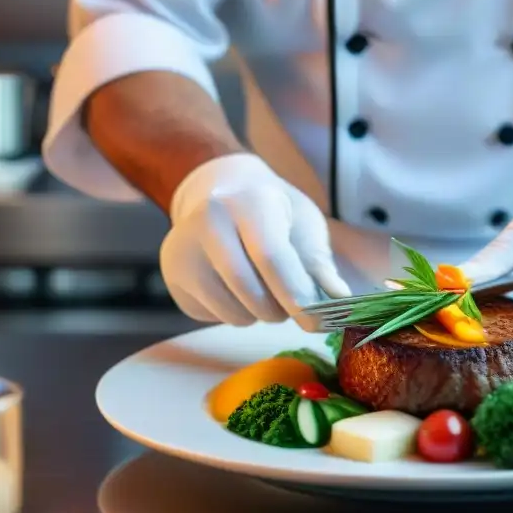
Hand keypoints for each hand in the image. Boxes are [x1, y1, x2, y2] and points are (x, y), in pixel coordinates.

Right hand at [160, 154, 350, 326]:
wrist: (220, 189)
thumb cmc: (273, 210)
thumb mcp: (303, 223)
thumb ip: (319, 263)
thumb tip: (339, 300)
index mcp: (248, 201)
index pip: (271, 258)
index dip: (297, 296)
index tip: (316, 323)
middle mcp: (207, 221)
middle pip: (249, 291)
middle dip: (279, 310)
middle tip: (291, 303)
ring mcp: (183, 249)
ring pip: (231, 311)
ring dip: (257, 314)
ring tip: (262, 288)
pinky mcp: (173, 275)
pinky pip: (212, 315)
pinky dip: (234, 312)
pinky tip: (234, 285)